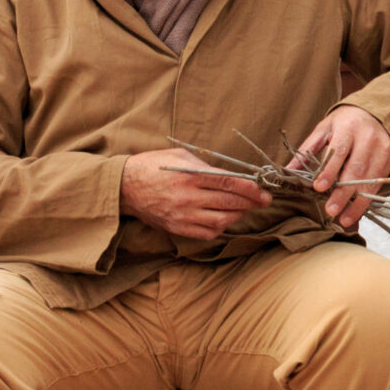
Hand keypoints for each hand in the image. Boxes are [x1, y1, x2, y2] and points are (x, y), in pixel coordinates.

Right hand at [120, 149, 268, 240]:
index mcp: (189, 175)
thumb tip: (231, 175)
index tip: (264, 191)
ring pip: (222, 220)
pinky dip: (221, 226)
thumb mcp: (179, 155)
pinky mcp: (178, 228)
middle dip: (252, 202)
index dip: (250, 188)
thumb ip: (205, 165)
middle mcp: (187, 197)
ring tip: (243, 208)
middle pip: (229, 203)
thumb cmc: (153, 166)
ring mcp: (183, 215)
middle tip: (264, 200)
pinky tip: (224, 218)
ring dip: (238, 215)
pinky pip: (208, 233)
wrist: (124, 187)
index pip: (229, 183)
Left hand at [295, 106, 389, 230]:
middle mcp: (369, 137)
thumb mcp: (324, 129)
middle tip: (331, 211)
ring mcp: (383, 149)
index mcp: (349, 127)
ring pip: (370, 181)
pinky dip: (368, 199)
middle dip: (344, 194)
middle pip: (356, 170)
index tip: (319, 188)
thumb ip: (307, 149)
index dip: (329, 171)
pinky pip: (379, 183)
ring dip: (358, 203)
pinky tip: (356, 210)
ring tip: (344, 219)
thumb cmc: (344, 124)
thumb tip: (288, 170)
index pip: (340, 151)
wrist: (375, 114)